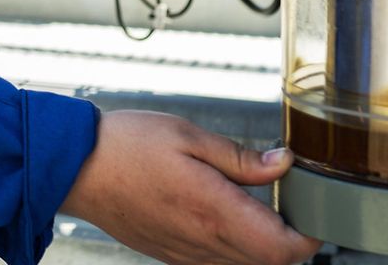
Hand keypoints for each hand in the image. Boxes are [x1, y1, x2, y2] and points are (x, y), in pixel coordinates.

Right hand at [60, 109, 321, 264]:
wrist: (75, 168)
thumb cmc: (126, 145)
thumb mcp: (188, 134)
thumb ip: (240, 157)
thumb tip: (283, 163)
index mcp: (213, 209)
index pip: (283, 248)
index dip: (309, 236)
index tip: (313, 211)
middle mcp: (203, 241)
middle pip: (270, 261)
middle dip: (290, 239)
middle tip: (290, 204)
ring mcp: (185, 253)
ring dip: (261, 245)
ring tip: (255, 208)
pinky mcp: (170, 254)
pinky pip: (216, 263)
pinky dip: (232, 247)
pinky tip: (220, 216)